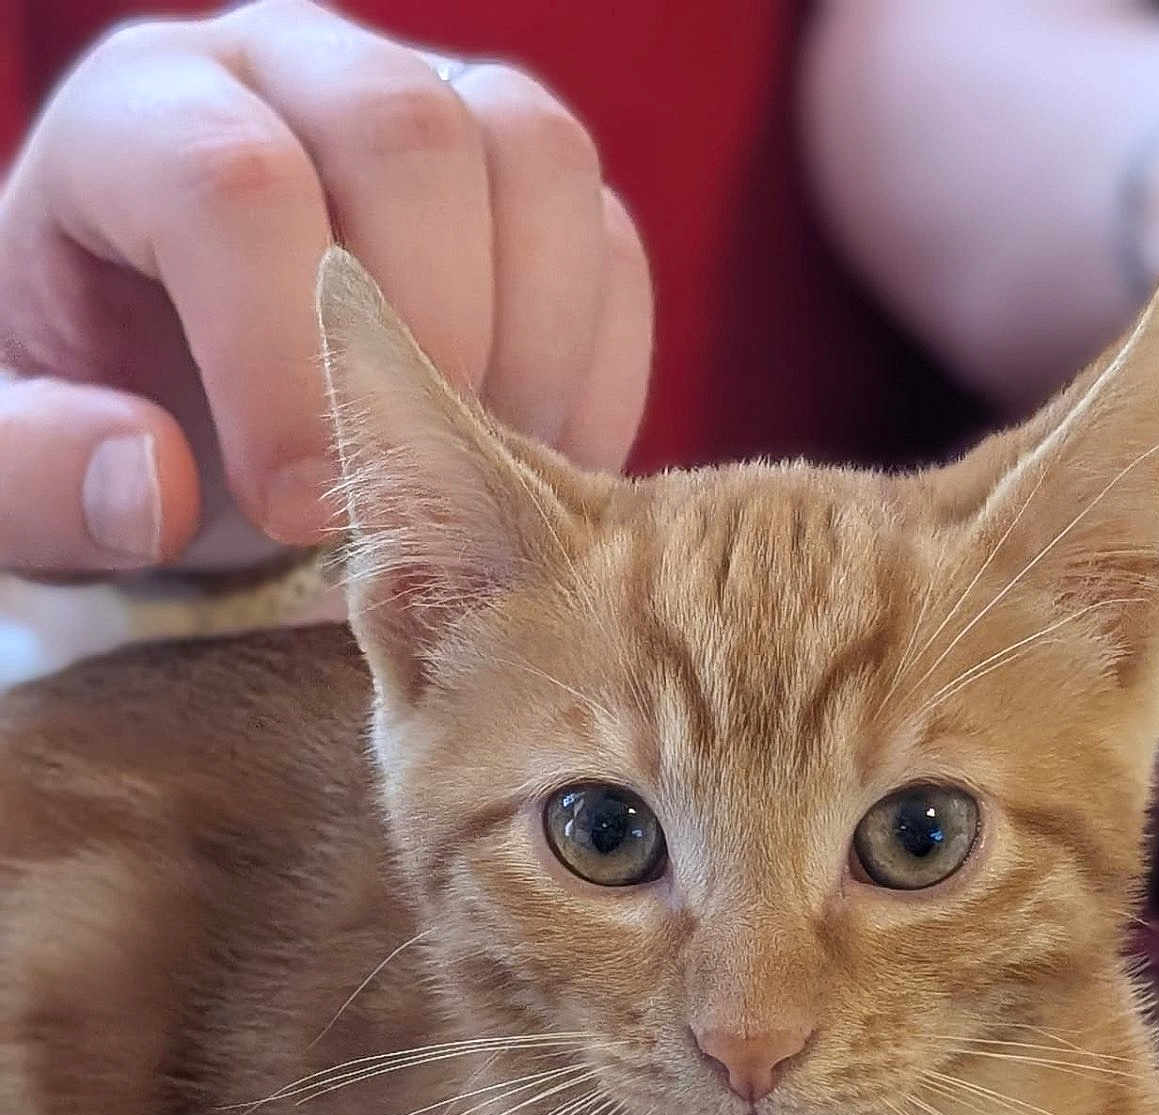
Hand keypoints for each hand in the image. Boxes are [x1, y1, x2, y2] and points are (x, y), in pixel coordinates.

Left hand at [0, 0, 651, 573]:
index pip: (235, 182)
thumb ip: (35, 477)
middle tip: (408, 499)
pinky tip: (541, 467)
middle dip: (426, 343)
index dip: (281, 359)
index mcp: (141, 115)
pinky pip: (609, 243)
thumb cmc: (96, 421)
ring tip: (483, 479)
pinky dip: (598, 370)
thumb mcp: (10, 469)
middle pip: (408, 135)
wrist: (187, 405)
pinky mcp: (530, 192)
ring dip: (534, 345)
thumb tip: (154, 480)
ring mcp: (433, 107)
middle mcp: (293, 69)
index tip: (297, 512)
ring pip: (537, 157)